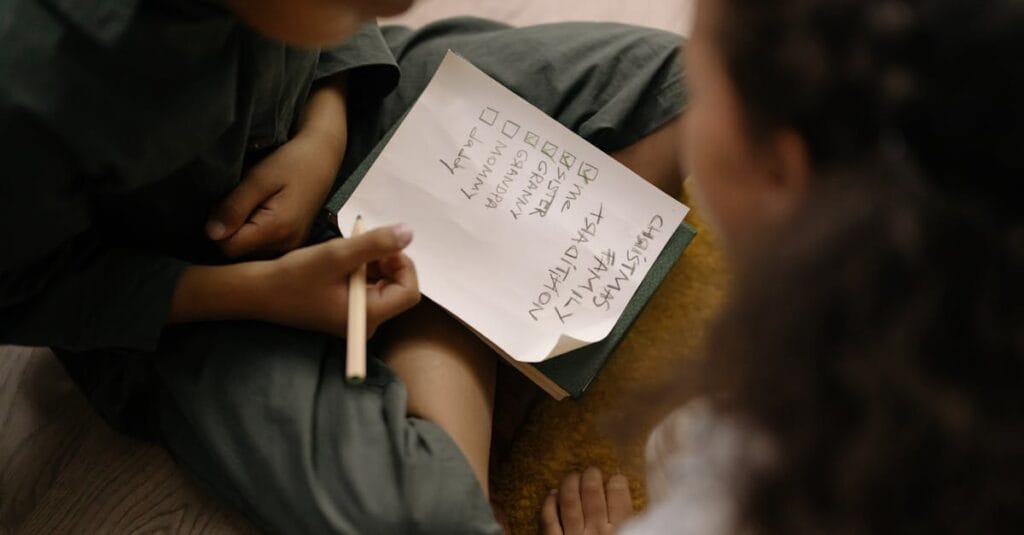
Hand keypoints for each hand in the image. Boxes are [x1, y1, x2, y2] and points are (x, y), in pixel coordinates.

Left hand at [206, 131, 340, 257]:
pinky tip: (258, 216)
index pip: (228, 247)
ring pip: (250, 254)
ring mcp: (291, 247)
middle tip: (237, 204)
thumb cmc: (291, 162)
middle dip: (230, 233)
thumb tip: (210, 233)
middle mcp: (286, 245)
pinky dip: (255, 236)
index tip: (222, 206)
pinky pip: (263, 250)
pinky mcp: (293, 244)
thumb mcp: (258, 178)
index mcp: (277, 229)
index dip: (217, 229)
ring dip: (242, 235)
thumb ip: (234, 207)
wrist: (321, 159)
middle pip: (239, 254)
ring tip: (250, 208)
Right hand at [256, 224, 419, 336]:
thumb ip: (375, 243)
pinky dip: (362, 268)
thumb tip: (409, 232)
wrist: (259, 292)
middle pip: (399, 287)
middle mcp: (367, 323)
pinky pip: (368, 286)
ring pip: (384, 283)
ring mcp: (357, 318)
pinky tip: (341, 260)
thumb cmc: (294, 277)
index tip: (380, 245)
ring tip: (346, 252)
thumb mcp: (336, 255)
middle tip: (360, 244)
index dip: (401, 264)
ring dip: (372, 262)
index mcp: (368, 316)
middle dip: (386, 261)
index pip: (409, 291)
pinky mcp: (348, 310)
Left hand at [541, 468, 633, 534]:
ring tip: (573, 476)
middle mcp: (596, 531)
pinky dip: (549, 503)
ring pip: (569, 500)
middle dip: (592, 476)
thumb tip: (634, 507)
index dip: (617, 483)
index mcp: (619, 531)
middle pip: (592, 493)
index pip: (619, 497)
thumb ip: (630, 522)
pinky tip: (553, 494)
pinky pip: (548, 518)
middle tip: (592, 472)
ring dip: (570, 483)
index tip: (616, 479)